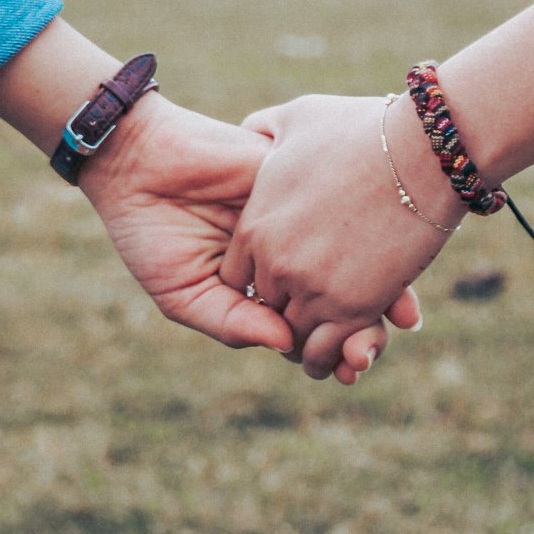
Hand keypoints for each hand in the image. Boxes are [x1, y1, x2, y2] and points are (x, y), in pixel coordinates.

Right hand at [79, 91, 396, 383]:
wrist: (138, 163)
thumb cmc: (151, 232)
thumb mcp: (184, 292)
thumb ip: (232, 321)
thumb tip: (287, 346)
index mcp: (263, 284)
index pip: (309, 323)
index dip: (333, 349)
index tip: (351, 370)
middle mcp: (289, 250)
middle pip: (341, 293)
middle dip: (363, 326)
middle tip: (371, 351)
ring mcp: (299, 214)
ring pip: (353, 253)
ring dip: (380, 286)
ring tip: (395, 319)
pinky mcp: (301, 178)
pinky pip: (344, 206)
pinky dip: (369, 233)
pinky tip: (384, 261)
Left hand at [221, 92, 465, 374]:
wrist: (422, 150)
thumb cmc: (363, 128)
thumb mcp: (298, 118)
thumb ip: (264, 130)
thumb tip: (251, 133)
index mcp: (256, 224)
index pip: (236, 278)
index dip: (259, 280)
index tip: (284, 275)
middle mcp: (276, 263)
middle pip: (264, 309)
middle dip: (284, 309)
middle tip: (309, 308)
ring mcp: (313, 288)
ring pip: (294, 338)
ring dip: (308, 341)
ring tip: (328, 334)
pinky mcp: (353, 308)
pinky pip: (326, 352)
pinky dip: (333, 357)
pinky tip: (348, 348)